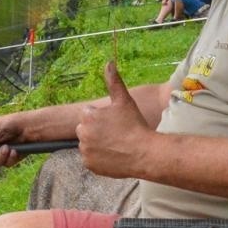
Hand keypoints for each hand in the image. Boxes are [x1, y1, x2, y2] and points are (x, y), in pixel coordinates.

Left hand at [77, 61, 152, 177]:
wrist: (144, 153)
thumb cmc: (135, 125)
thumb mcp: (124, 100)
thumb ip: (113, 81)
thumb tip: (109, 62)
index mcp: (88, 116)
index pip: (88, 115)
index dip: (102, 118)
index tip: (115, 122)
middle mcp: (82, 133)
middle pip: (86, 130)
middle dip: (97, 131)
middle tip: (116, 134)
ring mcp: (85, 151)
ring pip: (88, 144)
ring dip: (97, 144)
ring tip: (115, 145)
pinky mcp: (89, 165)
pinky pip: (90, 159)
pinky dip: (98, 158)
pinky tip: (113, 155)